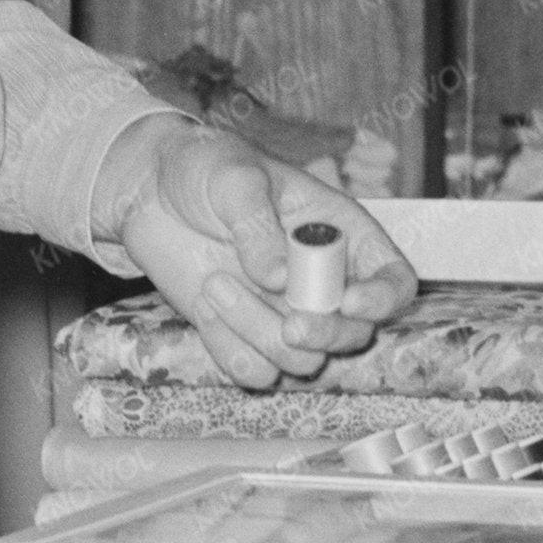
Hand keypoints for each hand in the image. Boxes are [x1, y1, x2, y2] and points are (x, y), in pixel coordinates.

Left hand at [94, 120, 417, 389]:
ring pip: (302, 362)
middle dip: (325, 335)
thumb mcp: (234, 178)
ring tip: (215, 283)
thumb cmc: (205, 170)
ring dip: (259, 334)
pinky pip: (255, 372)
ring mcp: (284, 314)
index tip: (348, 302)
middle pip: (355, 335)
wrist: (149, 194)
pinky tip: (205, 307)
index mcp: (342, 235)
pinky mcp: (245, 336)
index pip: (394, 281)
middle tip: (289, 324)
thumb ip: (257, 224)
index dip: (383, 300)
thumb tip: (278, 278)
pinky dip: (230, 350)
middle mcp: (322, 283)